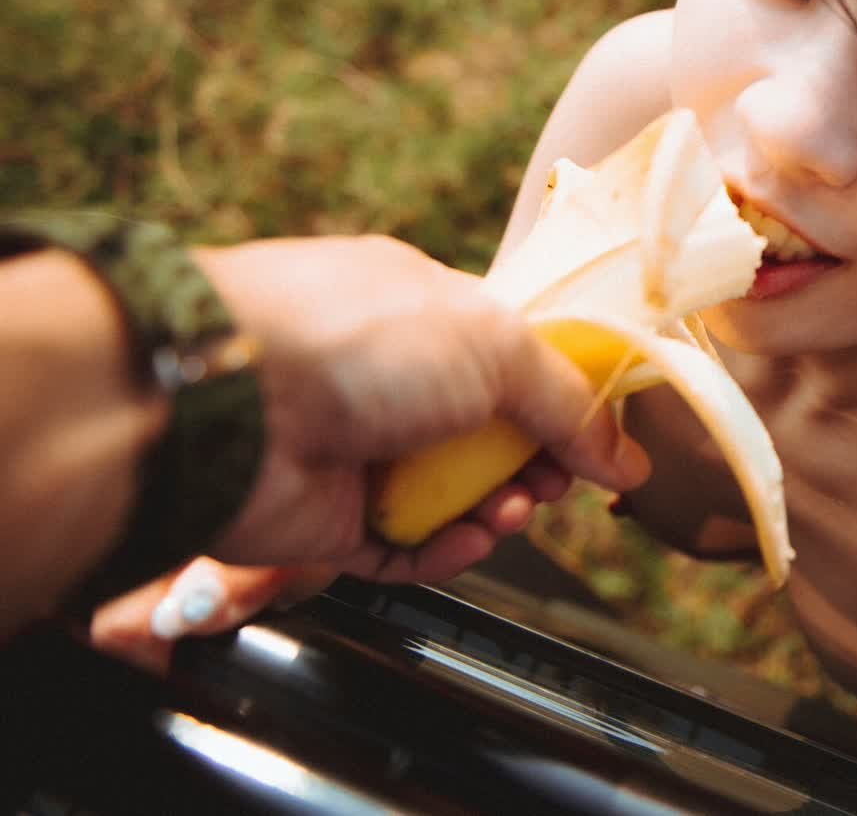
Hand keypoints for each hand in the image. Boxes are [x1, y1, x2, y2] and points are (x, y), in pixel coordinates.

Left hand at [193, 235, 648, 576]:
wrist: (225, 403)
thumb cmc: (351, 338)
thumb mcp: (495, 344)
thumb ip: (568, 403)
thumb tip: (625, 457)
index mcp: (423, 311)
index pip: (508, 359)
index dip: (558, 398)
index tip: (597, 434)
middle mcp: (387, 379)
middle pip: (487, 434)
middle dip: (535, 461)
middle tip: (559, 479)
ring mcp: (355, 450)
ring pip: (451, 496)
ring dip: (498, 507)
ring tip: (515, 510)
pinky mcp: (328, 521)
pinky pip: (404, 549)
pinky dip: (447, 551)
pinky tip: (474, 539)